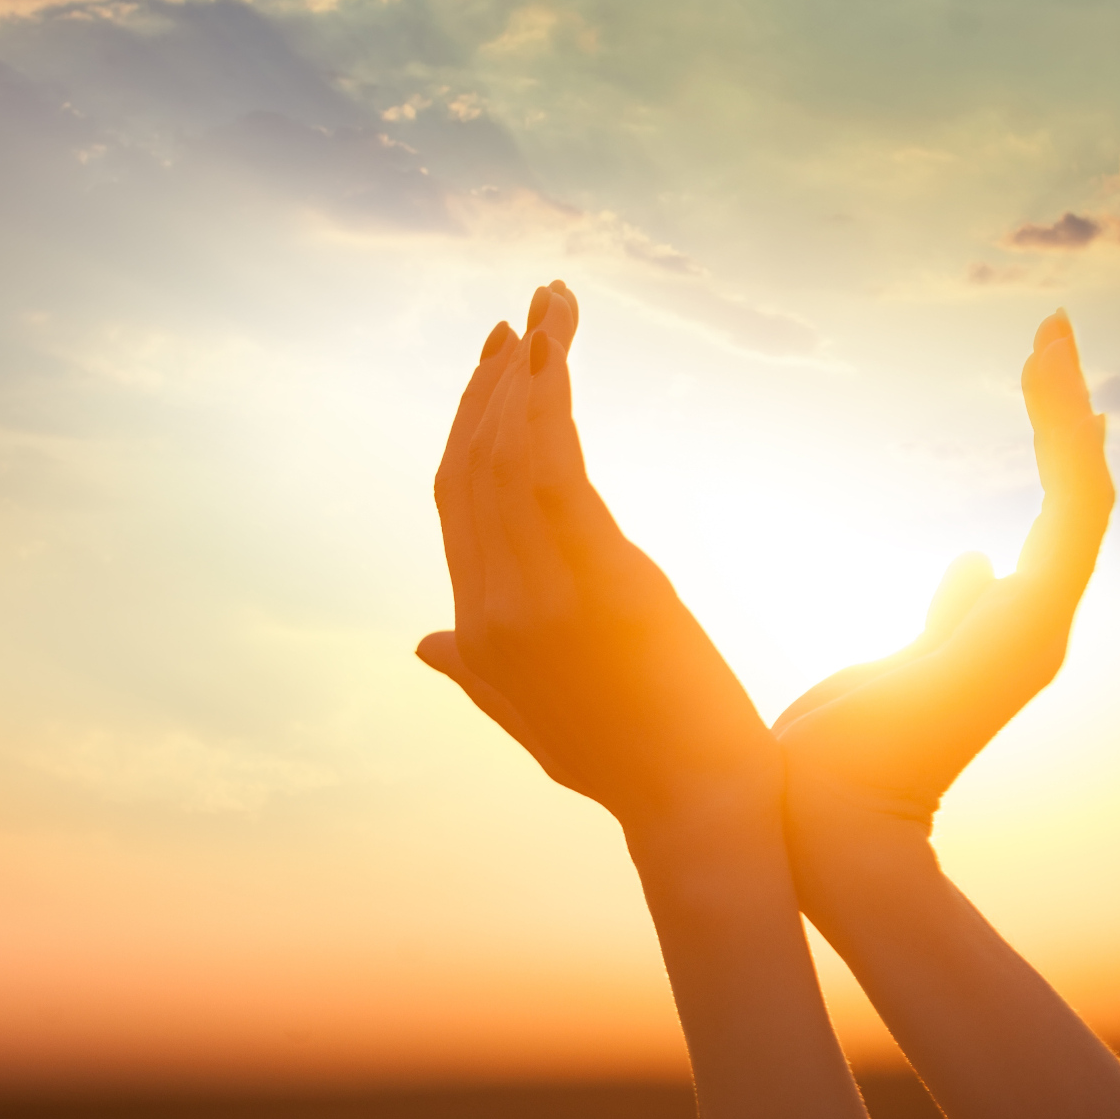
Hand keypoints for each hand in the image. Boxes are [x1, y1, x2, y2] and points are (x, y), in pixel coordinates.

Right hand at [416, 282, 780, 830]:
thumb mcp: (531, 717)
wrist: (696, 812)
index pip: (454, 501)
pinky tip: (560, 357)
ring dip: (527, 372)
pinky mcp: (600, 583)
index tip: (494, 363)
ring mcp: (539, 598)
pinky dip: (552, 404)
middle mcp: (489, 609)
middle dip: (491, 383)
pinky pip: (556, 470)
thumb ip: (473, 672)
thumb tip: (423, 643)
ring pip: (509, 457)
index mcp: (474, 633)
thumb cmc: (629, 766)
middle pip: (471, 467)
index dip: (466, 424)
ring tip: (550, 306)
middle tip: (520, 317)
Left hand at [774, 310, 1113, 822]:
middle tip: (1053, 332)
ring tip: (1051, 338)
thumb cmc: (844, 756)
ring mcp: (1039, 628)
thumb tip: (975, 561)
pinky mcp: (1028, 628)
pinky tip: (1061, 394)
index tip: (1047, 382)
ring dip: (1065, 412)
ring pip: (1080, 497)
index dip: (1056, 445)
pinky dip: (1067, 453)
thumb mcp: (897, 665)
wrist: (828, 824)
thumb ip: (949, 615)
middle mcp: (1037, 623)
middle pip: (1074, 496)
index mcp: (1008, 627)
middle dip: (1064, 412)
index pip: (1055, 519)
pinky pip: (1069, 520)